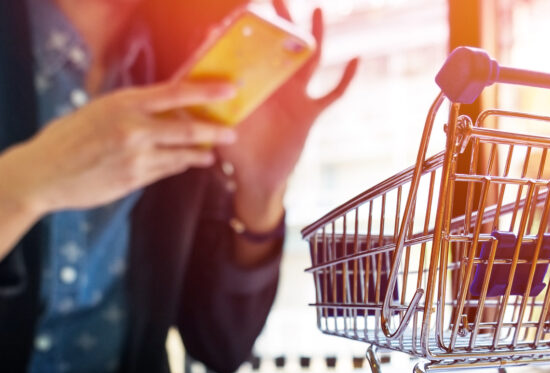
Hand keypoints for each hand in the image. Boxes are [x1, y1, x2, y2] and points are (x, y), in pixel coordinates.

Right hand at [10, 80, 238, 216]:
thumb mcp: (99, 110)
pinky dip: (179, 166)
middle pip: (188, 128)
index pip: (175, 93)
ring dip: (199, 154)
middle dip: (214, 131)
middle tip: (231, 133)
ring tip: (211, 153)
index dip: (206, 92)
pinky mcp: (136, 179)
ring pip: (181, 155)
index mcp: (124, 103)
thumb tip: (167, 110)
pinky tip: (185, 163)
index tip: (230, 91)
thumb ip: (133, 111)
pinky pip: (167, 170)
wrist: (44, 173)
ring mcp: (137, 156)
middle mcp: (134, 128)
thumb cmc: (69, 137)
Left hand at [217, 0, 357, 236]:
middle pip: (280, 46)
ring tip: (316, 10)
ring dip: (314, 36)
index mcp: (252, 85)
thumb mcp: (218, 123)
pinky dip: (345, 78)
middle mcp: (274, 86)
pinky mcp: (310, 113)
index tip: (242, 9)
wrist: (258, 178)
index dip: (246, 30)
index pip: (250, 50)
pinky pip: (332, 94)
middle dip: (280, 20)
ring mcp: (295, 97)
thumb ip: (209, 104)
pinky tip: (356, 59)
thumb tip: (192, 86)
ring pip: (309, 61)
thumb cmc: (234, 153)